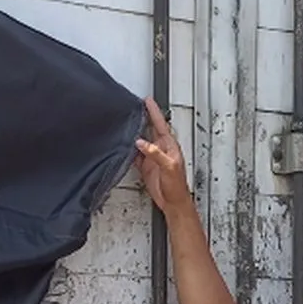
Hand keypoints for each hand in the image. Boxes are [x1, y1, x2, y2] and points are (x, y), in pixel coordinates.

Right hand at [134, 97, 191, 215]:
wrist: (173, 202)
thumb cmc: (177, 186)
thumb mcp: (169, 167)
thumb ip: (155, 154)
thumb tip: (142, 143)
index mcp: (169, 146)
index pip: (160, 124)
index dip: (154, 112)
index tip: (148, 101)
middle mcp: (161, 150)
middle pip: (150, 129)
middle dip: (143, 117)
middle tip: (135, 106)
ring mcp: (152, 158)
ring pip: (142, 140)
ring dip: (135, 132)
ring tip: (127, 121)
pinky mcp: (146, 167)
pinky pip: (136, 155)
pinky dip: (130, 149)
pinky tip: (125, 145)